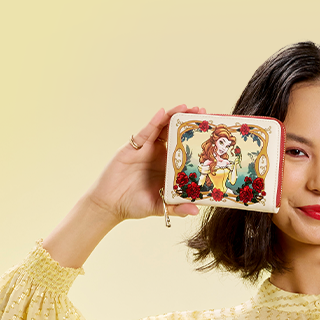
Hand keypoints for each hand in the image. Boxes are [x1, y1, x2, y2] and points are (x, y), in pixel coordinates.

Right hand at [86, 105, 206, 222]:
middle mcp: (159, 155)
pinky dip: (154, 121)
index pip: (185, 148)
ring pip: (162, 128)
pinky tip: (162, 112)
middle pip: (175, 133)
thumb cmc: (134, 205)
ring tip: (187, 107)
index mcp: (168, 167)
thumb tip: (196, 211)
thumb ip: (176, 208)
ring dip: (174, 116)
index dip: (196, 138)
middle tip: (202, 111)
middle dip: (188, 121)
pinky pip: (145, 132)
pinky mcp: (132, 147)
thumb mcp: (160, 207)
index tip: (210, 130)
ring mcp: (146, 149)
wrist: (110, 205)